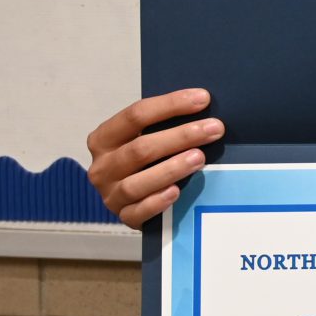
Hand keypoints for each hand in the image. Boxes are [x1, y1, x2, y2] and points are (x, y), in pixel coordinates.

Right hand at [85, 89, 220, 228]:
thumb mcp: (146, 138)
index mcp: (104, 139)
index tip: (203, 98)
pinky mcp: (123, 217)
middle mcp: (102, 167)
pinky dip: (157, 202)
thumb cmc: (146, 161)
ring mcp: (110, 194)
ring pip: (137, 183)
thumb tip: (202, 103)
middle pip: (140, 149)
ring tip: (199, 158)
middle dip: (180, 136)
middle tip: (213, 129)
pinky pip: (138, 213)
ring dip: (171, 168)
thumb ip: (163, 125)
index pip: (135, 115)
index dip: (170, 105)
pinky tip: (176, 191)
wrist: (135, 198)